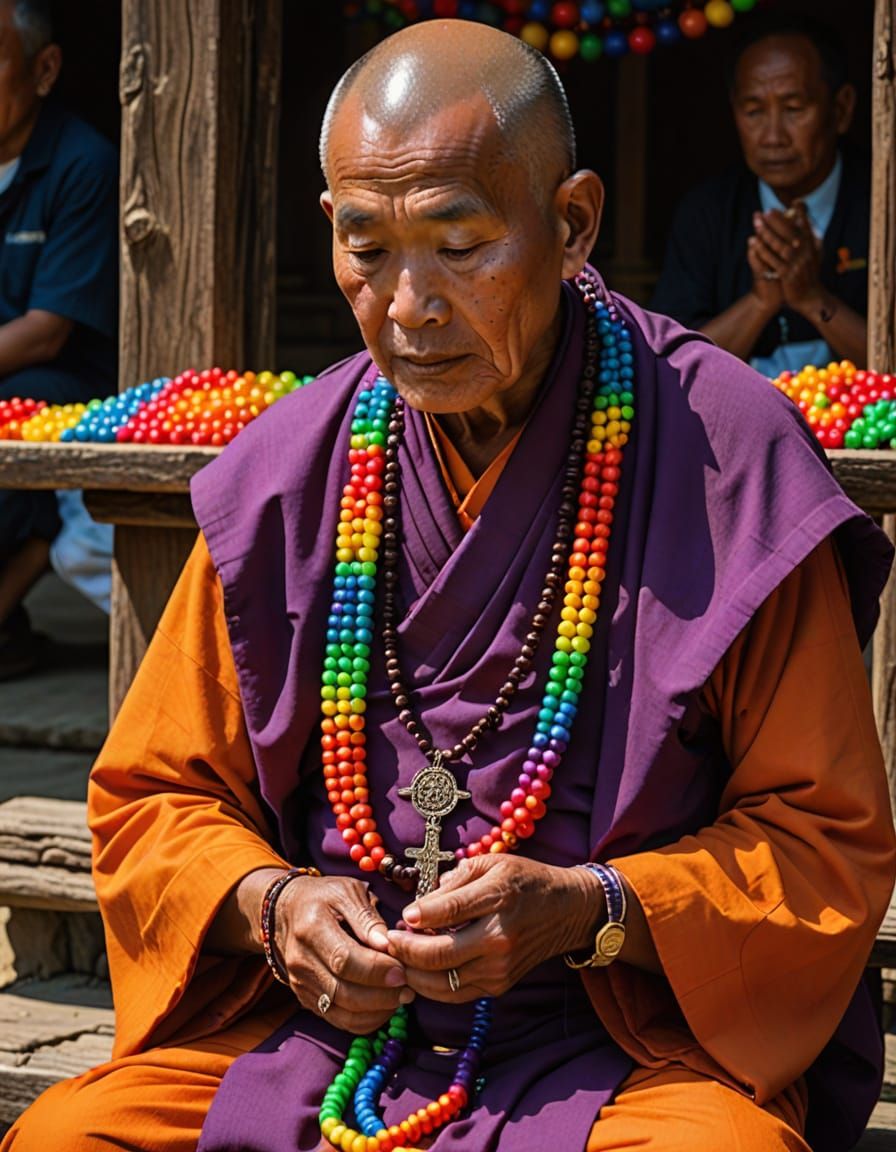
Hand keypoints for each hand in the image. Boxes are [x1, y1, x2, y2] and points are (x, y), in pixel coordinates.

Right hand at [275, 874, 413, 1033]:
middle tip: (408, 988)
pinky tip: (385, 1005)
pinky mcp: (306, 998)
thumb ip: (367, 918)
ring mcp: (301, 983)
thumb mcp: (346, 891)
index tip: (402, 970)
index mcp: (311, 928)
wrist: (286, 911)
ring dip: (377, 1010)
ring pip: (341, 1012)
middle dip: (381, 995)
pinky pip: (338, 1020)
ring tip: (401, 997)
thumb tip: (387, 945)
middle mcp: (301, 961)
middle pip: (343, 992)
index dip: (376, 969)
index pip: (344, 960)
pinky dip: (366, 1019)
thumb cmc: (323, 897)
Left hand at [385, 855, 601, 1001]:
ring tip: (397, 956)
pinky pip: (454, 993)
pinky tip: (417, 969)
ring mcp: (500, 967)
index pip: (449, 911)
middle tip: (387, 940)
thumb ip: (454, 882)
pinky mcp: (499, 986)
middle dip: (404, 950)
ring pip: (441, 981)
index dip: (418, 916)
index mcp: (498, 898)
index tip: (402, 915)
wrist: (567, 910)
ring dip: (412, 971)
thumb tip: (418, 907)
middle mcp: (500, 938)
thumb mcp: (492, 863)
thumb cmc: (525, 880)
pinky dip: (430, 985)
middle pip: (438, 954)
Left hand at [751, 204, 823, 314]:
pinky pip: (773, 261)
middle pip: (790, 234)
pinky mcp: (787, 275)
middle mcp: (805, 254)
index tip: (795, 202)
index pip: (806, 227)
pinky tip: (754, 243)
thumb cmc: (808, 276)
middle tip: (767, 211)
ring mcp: (796, 264)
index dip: (801, 215)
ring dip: (768, 233)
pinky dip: (763, 251)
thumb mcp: (813, 256)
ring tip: (757, 223)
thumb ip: (810, 240)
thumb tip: (806, 222)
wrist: (810, 299)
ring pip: (781, 246)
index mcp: (812, 248)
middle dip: (778, 221)